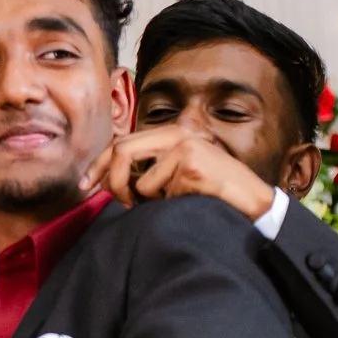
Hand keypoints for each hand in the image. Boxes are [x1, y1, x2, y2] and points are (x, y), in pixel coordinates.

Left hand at [90, 125, 277, 221]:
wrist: (252, 200)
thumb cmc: (211, 191)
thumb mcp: (176, 174)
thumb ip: (149, 169)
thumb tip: (110, 182)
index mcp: (172, 132)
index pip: (122, 142)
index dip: (99, 163)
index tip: (85, 184)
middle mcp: (178, 134)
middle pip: (121, 151)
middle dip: (110, 181)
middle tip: (114, 201)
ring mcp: (185, 147)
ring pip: (141, 181)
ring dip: (148, 201)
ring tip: (171, 202)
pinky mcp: (191, 165)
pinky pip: (160, 193)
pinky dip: (168, 204)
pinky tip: (190, 200)